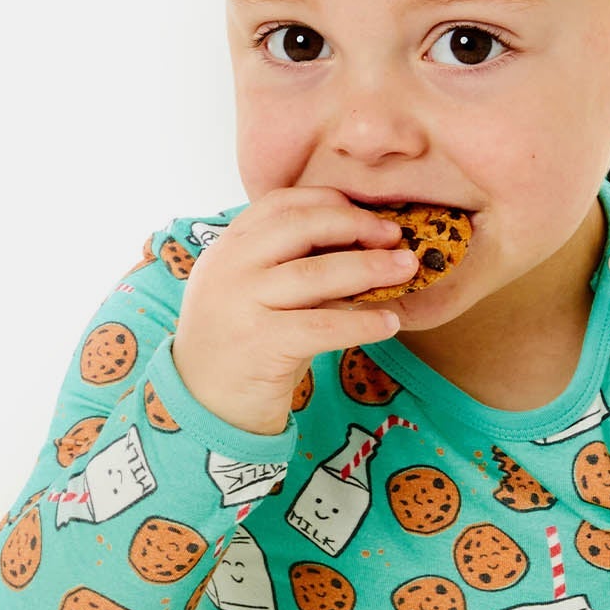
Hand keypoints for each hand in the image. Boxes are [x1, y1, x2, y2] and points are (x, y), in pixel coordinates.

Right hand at [171, 186, 419, 432]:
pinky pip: (323, 326)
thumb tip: (361, 245)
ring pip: (317, 273)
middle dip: (356, 226)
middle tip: (395, 237)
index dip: (329, 202)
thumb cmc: (240, 347)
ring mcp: (241, 303)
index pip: (280, 203)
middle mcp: (229, 268)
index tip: (368, 215)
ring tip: (406, 269)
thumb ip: (289, 267)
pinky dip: (362, 322)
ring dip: (370, 268)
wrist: (203, 406)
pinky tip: (389, 323)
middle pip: (302, 226)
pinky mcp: (260, 343)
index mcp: (227, 248)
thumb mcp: (253, 294)